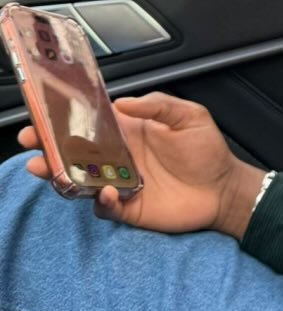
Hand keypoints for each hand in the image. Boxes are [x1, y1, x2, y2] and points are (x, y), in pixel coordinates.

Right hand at [18, 92, 265, 238]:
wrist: (225, 188)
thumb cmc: (208, 150)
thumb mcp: (189, 116)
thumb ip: (158, 105)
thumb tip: (123, 102)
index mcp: (130, 132)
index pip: (92, 124)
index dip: (68, 119)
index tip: (45, 114)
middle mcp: (119, 157)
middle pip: (76, 152)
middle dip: (49, 146)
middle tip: (31, 142)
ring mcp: (120, 183)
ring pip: (80, 180)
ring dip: (60, 174)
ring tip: (45, 167)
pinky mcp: (128, 207)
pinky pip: (102, 206)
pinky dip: (97, 200)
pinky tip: (103, 192)